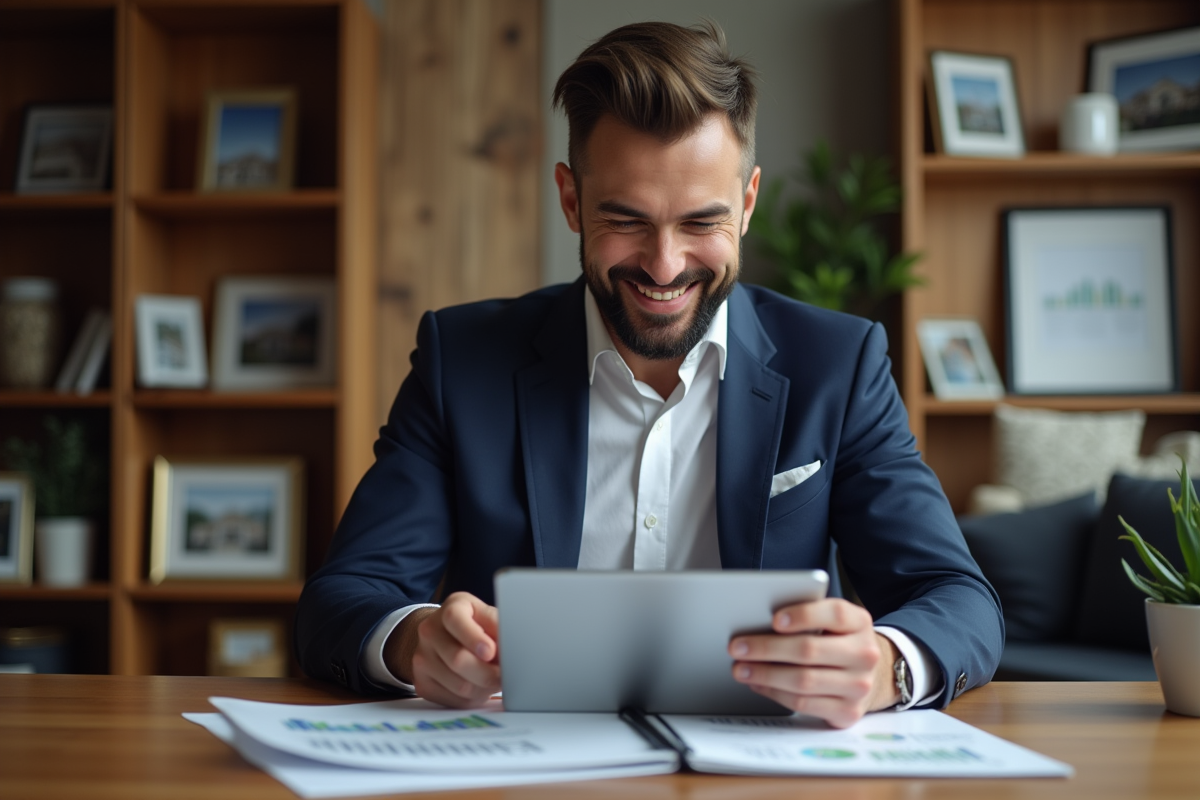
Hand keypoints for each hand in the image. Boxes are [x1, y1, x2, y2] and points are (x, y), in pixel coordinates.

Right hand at [383, 592, 500, 707]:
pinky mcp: (422, 683)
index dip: (474, 638)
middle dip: (488, 673)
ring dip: (484, 688)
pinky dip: (473, 699)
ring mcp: (422, 658)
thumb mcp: (490, 617)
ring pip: (459, 686)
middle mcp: (430, 631)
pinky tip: (478, 687)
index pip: (455, 619)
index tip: (490, 652)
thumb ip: (500, 628)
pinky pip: (454, 701)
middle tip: (504, 676)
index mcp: (451, 608)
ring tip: (493, 680)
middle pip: (458, 659)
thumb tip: (514, 648)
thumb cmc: (478, 627)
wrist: (448, 637)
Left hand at [728, 598, 899, 727]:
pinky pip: (803, 704)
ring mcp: (858, 686)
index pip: (835, 614)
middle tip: (737, 647)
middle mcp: (864, 654)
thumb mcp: (833, 623)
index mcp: (860, 623)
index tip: (774, 619)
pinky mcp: (848, 712)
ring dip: (765, 674)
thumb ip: (807, 617)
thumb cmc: (838, 642)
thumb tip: (758, 621)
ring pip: (803, 680)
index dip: (803, 615)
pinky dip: (775, 693)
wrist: (870, 676)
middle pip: (810, 649)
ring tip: (741, 668)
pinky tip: (758, 684)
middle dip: (767, 648)